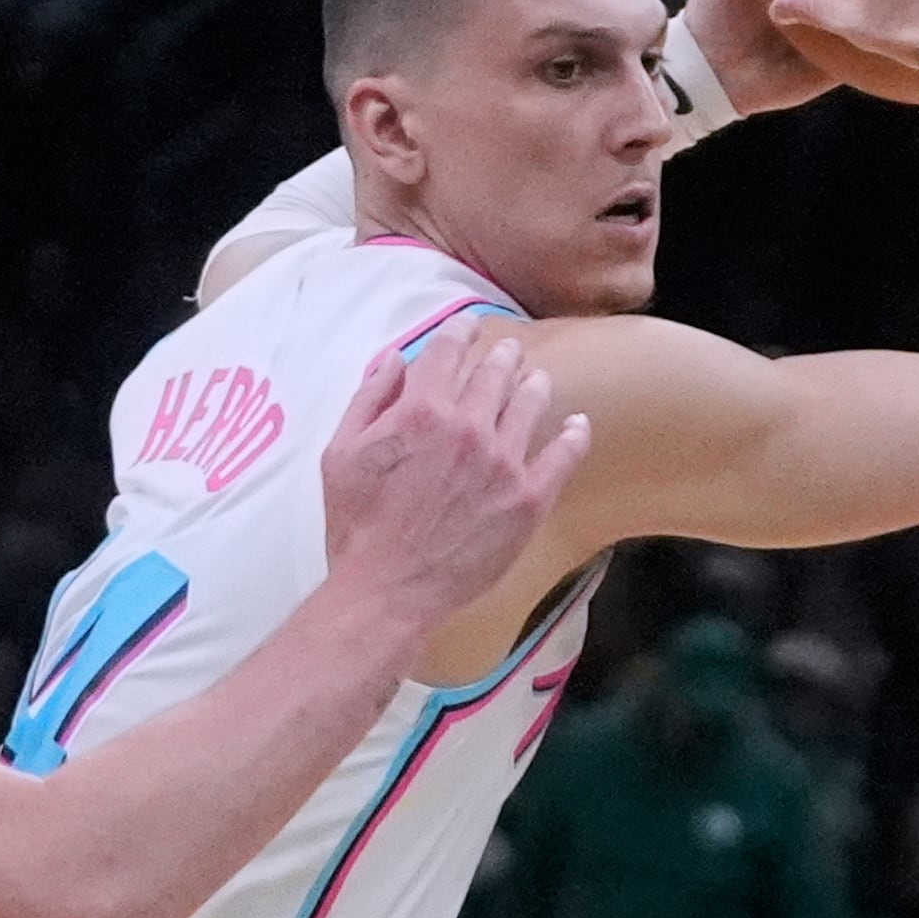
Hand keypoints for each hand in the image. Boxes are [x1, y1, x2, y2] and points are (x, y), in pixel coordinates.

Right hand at [321, 317, 588, 626]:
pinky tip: (577, 425)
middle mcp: (468, 426)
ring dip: (533, 385)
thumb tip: (395, 359)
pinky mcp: (528, 498)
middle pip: (495, 372)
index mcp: (421, 409)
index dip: (460, 333)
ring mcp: (503, 461)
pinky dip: (573, 435)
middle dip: (501, 356)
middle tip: (508, 352)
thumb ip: (369, 399)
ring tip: (537, 382)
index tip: (468, 329)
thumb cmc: (357, 525)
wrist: (389, 589)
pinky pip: (563, 455)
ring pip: (530, 403)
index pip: (449, 350)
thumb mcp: (341, 452)